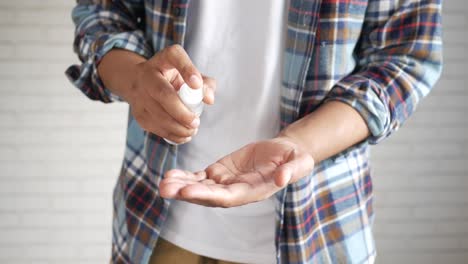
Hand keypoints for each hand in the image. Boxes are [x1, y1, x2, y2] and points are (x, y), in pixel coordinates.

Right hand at [98, 45, 216, 143]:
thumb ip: (205, 83)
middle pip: (163, 93)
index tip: (197, 84)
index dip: (187, 69)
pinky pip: (156, 127)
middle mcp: (147, 74)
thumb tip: (209, 99)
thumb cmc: (172, 78)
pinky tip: (184, 135)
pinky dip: (173, 135)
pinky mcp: (138, 113)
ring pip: (158, 115)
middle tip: (196, 122)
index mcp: (164, 59)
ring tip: (193, 130)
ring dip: (179, 127)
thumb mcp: (189, 74)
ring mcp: (139, 94)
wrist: (140, 83)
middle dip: (181, 112)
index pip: (174, 56)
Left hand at [159, 137, 314, 206]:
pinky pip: (199, 176)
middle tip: (166, 189)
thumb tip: (281, 179)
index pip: (228, 197)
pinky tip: (170, 175)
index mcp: (253, 191)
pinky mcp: (219, 171)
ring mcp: (226, 182)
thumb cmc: (293, 159)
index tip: (188, 191)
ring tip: (163, 183)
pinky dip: (185, 176)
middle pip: (208, 195)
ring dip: (181, 186)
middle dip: (187, 193)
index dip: (208, 195)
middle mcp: (236, 191)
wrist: (283, 153)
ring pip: (200, 187)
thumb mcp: (299, 162)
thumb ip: (292, 170)